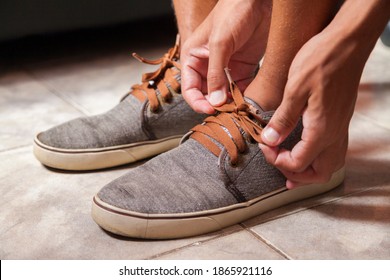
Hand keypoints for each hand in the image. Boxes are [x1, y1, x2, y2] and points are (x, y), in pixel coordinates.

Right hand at [181, 0, 270, 113]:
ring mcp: (225, 69)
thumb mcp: (220, 43)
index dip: (198, 102)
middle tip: (227, 112)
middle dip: (215, 105)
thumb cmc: (232, 12)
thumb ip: (216, 73)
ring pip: (223, 95)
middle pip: (206, 95)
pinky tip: (248, 103)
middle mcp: (207, 66)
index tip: (211, 110)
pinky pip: (240, 89)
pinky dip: (243, 98)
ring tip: (238, 109)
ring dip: (229, 104)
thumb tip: (215, 102)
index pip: (190, 89)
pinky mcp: (242, 69)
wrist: (257, 0)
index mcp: (193, 58)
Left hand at [259, 28, 366, 187]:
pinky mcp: (341, 120)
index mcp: (321, 130)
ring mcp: (341, 127)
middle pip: (320, 173)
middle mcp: (335, 134)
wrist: (347, 43)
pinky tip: (305, 149)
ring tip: (290, 167)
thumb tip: (270, 139)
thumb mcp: (294, 89)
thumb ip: (282, 118)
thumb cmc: (322, 61)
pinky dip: (319, 158)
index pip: (298, 163)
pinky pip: (334, 150)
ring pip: (331, 165)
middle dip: (297, 176)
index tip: (264, 145)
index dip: (276, 160)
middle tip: (277, 163)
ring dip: (310, 170)